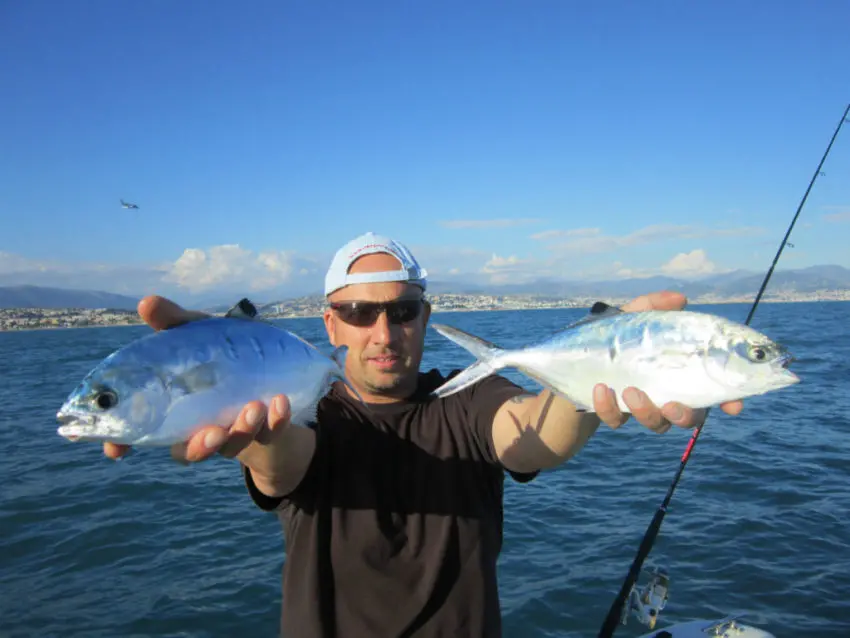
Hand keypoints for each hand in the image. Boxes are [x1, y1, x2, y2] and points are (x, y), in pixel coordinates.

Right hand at [102, 295, 291, 464]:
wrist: (274, 372)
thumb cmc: (225, 354)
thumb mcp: (201, 335)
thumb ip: (175, 322)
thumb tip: (147, 303)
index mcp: (175, 409)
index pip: (139, 434)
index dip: (121, 443)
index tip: (116, 450)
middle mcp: (200, 429)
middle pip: (189, 451)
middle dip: (200, 447)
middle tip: (212, 433)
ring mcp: (234, 434)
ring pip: (232, 447)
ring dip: (242, 431)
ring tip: (254, 408)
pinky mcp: (266, 432)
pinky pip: (270, 434)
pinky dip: (276, 421)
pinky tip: (280, 402)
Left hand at [590, 290, 743, 432]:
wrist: (571, 361)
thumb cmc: (611, 339)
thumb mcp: (629, 318)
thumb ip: (652, 307)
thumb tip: (680, 299)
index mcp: (676, 374)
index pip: (711, 392)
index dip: (727, 401)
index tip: (733, 406)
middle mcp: (663, 395)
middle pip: (687, 417)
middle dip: (684, 416)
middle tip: (671, 405)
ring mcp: (639, 408)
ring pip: (656, 424)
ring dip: (646, 412)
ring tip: (630, 391)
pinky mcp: (612, 414)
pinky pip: (615, 420)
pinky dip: (608, 408)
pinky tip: (600, 389)